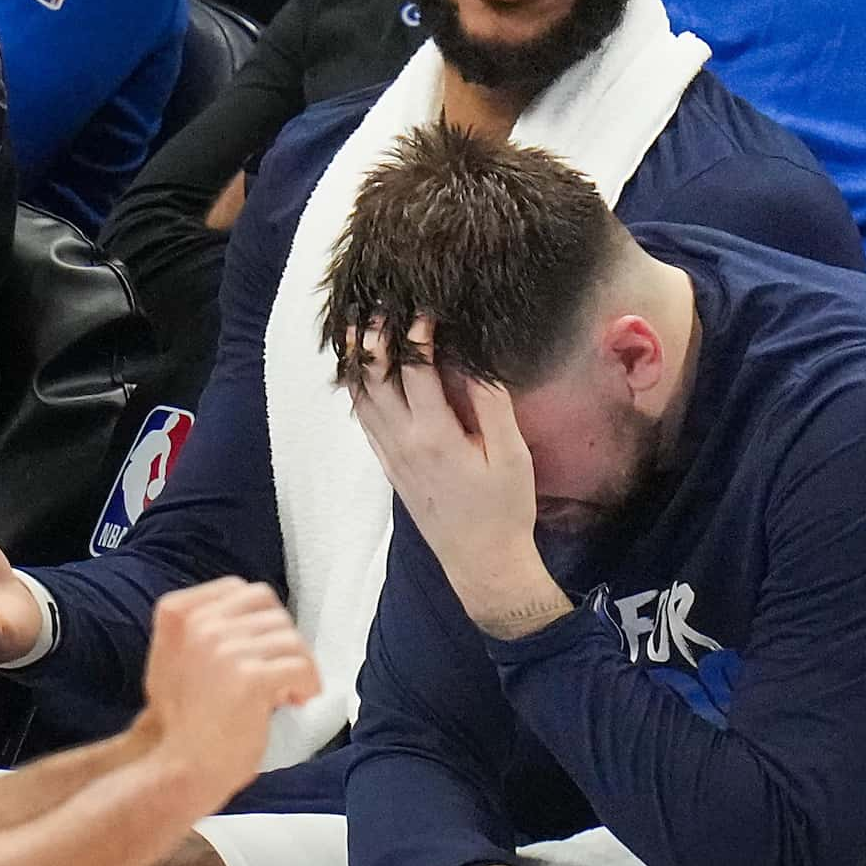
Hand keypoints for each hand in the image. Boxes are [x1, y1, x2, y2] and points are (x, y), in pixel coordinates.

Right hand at [136, 578, 320, 806]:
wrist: (178, 765)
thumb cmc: (183, 718)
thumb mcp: (175, 655)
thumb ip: (203, 626)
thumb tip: (255, 615)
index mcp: (178, 613)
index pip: (243, 590)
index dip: (263, 620)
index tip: (263, 649)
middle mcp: (199, 624)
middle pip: (273, 612)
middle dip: (283, 644)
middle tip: (280, 675)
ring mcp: (224, 648)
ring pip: (292, 640)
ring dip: (298, 667)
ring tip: (285, 693)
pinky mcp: (250, 677)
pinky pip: (301, 666)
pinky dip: (307, 684)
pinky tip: (294, 701)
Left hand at [344, 317, 567, 637]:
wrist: (481, 561)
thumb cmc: (504, 509)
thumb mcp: (511, 456)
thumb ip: (491, 406)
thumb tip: (474, 362)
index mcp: (435, 435)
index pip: (415, 369)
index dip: (416, 333)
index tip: (425, 308)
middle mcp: (403, 442)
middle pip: (374, 378)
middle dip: (373, 337)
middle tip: (378, 304)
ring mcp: (391, 455)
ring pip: (360, 398)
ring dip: (356, 360)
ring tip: (354, 326)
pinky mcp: (389, 467)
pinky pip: (364, 421)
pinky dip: (357, 391)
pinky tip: (360, 374)